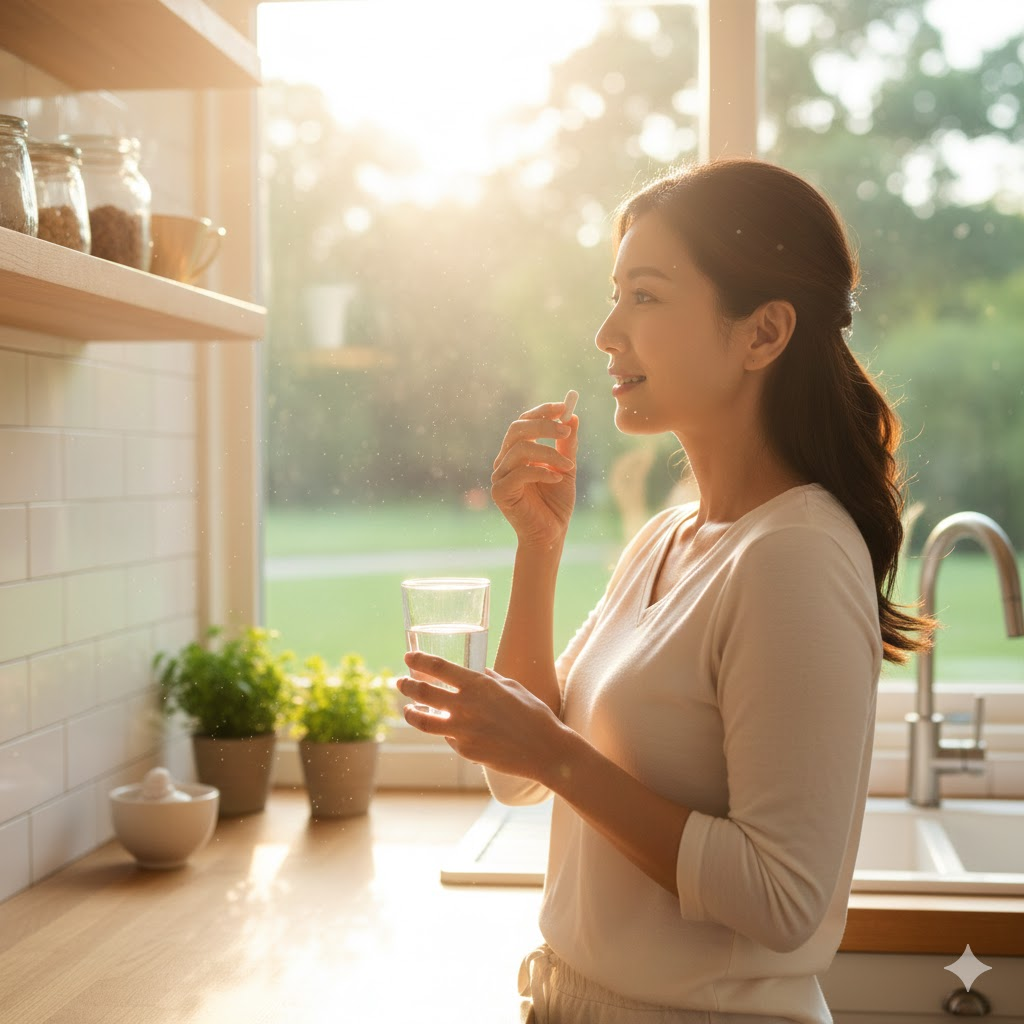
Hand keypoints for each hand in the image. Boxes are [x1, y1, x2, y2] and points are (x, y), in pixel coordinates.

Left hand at [397, 651, 564, 781]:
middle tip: (401, 683)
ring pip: (423, 721)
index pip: (438, 668)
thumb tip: (478, 673)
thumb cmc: (533, 714)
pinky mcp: (465, 750)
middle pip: (423, 692)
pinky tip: (445, 727)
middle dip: (407, 685)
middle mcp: (465, 706)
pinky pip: (447, 737)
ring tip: (408, 709)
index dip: (419, 661)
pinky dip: (444, 730)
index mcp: (477, 684)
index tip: (408, 657)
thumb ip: (489, 679)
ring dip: (411, 713)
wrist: (545, 750)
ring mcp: (462, 730)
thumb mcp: (511, 687)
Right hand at [491, 401, 577, 548]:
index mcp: (517, 452)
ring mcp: (499, 476)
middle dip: (543, 426)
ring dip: (549, 454)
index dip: (542, 412)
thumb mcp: (566, 468)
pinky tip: (557, 478)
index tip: (563, 407)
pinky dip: (542, 472)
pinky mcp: (500, 492)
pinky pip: (520, 473)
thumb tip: (572, 417)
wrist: (552, 533)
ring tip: (569, 467)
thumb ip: (566, 445)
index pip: (524, 422)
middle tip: (566, 430)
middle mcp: (504, 461)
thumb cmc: (556, 503)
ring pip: (520, 450)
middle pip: (517, 429)